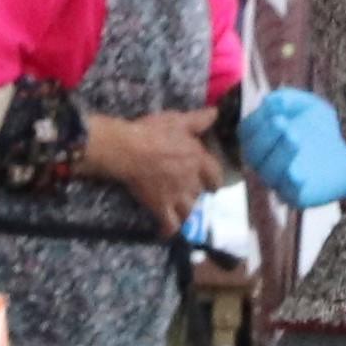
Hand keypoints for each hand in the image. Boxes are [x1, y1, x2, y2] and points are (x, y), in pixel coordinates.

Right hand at [79, 106, 225, 232]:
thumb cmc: (153, 132)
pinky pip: (170, 225)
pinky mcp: (161, 207)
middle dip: (195, 194)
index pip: (215, 175)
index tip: (213, 185)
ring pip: (189, 212)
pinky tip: (165, 231)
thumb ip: (198, 120)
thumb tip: (216, 113)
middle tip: (188, 193)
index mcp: (198, 159)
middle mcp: (191, 181)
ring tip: (180, 211)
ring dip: (186, 212)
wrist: (129, 150)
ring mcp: (177, 196)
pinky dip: (169, 230)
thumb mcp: (178, 120)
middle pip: (200, 194)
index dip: (215, 181)